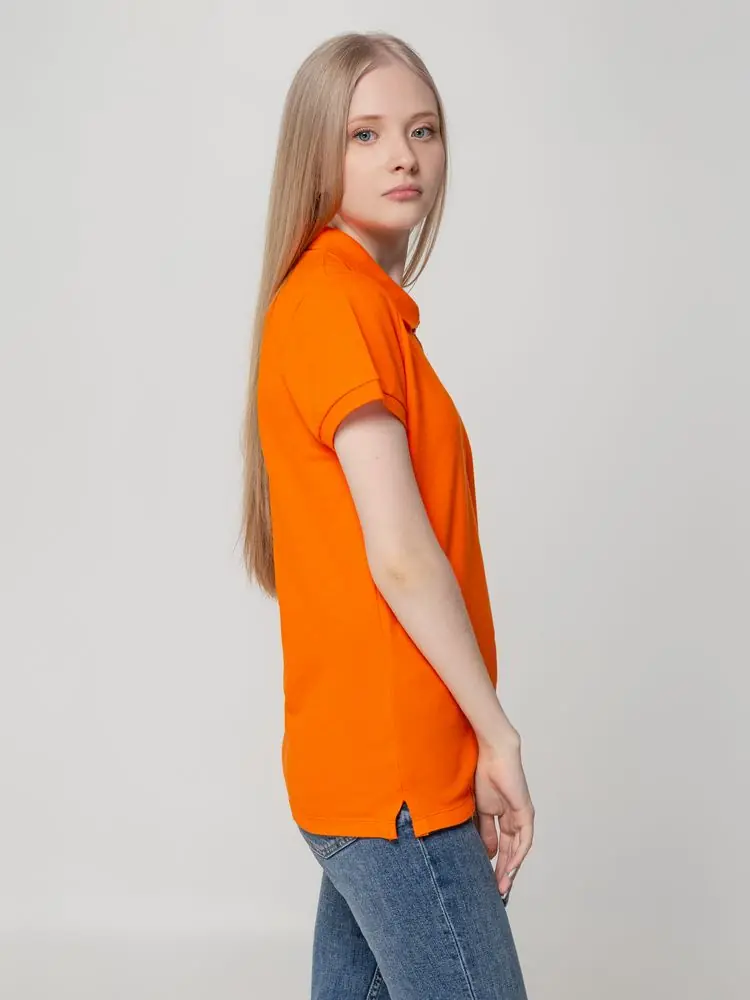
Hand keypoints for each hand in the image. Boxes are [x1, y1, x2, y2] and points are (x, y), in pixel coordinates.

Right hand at [472, 736, 534, 897]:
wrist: (492, 755)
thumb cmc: (483, 774)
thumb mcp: (480, 809)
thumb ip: (483, 831)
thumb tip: (486, 853)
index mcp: (502, 817)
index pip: (500, 847)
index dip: (494, 864)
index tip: (486, 881)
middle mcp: (514, 820)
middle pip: (511, 852)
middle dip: (503, 872)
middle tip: (496, 892)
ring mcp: (521, 817)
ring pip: (519, 849)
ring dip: (511, 869)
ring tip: (502, 887)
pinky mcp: (526, 813)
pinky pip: (524, 839)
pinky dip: (518, 855)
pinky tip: (511, 868)